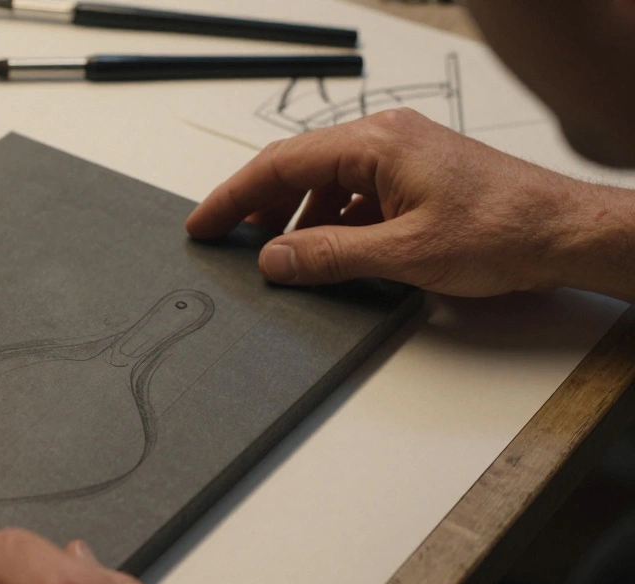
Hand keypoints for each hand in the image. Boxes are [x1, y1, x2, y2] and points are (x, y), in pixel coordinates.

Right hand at [185, 109, 634, 301]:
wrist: (565, 230)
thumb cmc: (503, 230)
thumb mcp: (404, 255)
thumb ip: (331, 256)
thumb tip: (274, 258)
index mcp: (376, 143)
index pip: (282, 164)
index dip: (235, 197)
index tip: (204, 224)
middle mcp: (386, 138)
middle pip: (299, 167)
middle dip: (258, 205)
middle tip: (224, 240)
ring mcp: (403, 154)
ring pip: (327, 181)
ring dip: (296, 217)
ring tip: (274, 255)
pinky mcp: (417, 175)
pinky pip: (356, 192)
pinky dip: (330, 220)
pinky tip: (326, 251)